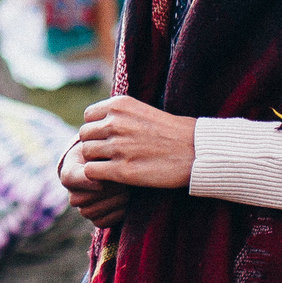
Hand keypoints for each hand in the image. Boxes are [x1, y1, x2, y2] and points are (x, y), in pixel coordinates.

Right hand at [58, 140, 128, 227]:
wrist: (119, 165)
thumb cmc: (110, 154)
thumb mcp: (103, 148)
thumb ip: (101, 156)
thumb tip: (103, 174)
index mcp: (69, 171)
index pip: (69, 179)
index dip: (85, 182)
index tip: (102, 181)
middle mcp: (72, 191)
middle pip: (79, 199)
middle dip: (104, 192)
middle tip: (122, 183)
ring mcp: (83, 206)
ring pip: (89, 212)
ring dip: (111, 202)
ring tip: (126, 191)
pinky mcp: (96, 218)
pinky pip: (100, 222)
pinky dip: (114, 214)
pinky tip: (125, 203)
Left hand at [76, 94, 195, 191]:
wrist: (196, 152)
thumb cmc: (173, 133)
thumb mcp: (142, 111)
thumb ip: (119, 115)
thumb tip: (98, 122)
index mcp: (119, 105)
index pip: (88, 117)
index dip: (96, 129)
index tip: (108, 139)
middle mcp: (115, 122)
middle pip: (85, 135)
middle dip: (95, 145)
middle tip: (110, 155)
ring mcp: (117, 146)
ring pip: (86, 153)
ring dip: (96, 161)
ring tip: (113, 166)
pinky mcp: (121, 170)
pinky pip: (91, 171)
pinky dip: (97, 176)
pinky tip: (111, 177)